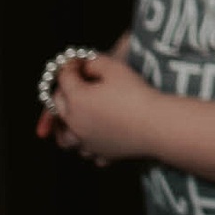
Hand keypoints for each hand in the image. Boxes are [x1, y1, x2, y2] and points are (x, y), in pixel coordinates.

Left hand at [42, 53, 156, 165]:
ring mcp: (86, 141)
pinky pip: (87, 151)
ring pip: (65, 136)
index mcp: (76, 100)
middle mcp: (75, 123)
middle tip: (77, 81)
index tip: (78, 61)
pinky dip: (87, 145)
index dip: (70, 66)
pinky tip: (97, 137)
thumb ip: (95, 62)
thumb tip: (86, 65)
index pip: (63, 78)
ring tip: (77, 117)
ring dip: (66, 124)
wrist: (157, 124)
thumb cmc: (137, 95)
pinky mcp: (102, 153)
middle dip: (64, 90)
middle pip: (58, 105)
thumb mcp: (116, 68)